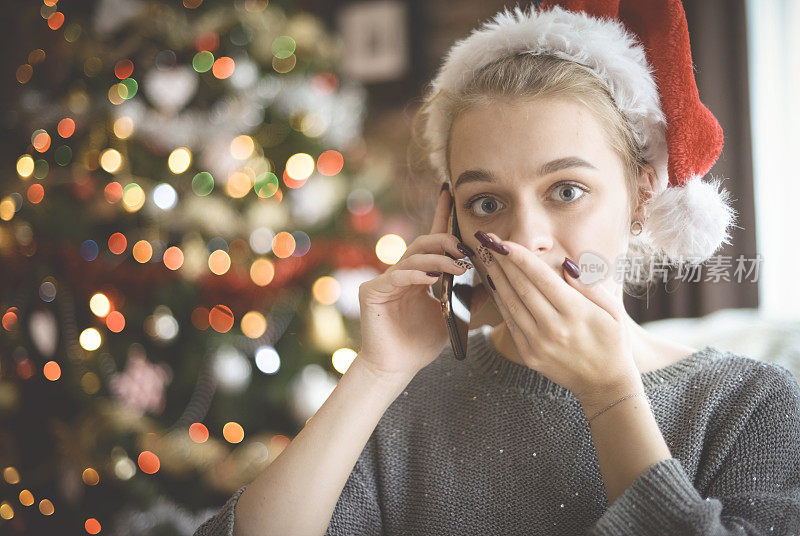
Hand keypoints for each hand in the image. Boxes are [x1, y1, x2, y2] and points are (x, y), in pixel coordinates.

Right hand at [356, 184, 472, 379]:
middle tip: (466, 247)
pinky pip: (397, 277)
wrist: (396, 368)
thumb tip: (495, 281)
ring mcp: (385, 280)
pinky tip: (432, 279)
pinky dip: (416, 276)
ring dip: (438, 260)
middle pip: (424, 242)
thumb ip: (471, 299)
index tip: (451, 192)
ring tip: (460, 268)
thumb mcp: (453, 317)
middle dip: (447, 240)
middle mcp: (402, 272)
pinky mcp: (373, 292)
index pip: (432, 239)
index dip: (441, 215)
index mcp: (419, 274)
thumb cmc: (421, 343)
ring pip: (413, 257)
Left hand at [473, 231, 639, 402]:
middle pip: (521, 288)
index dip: (520, 258)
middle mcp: (553, 328)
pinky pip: (509, 322)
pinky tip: (493, 284)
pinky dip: (499, 301)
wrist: (604, 384)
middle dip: (502, 262)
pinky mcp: (528, 354)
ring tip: (485, 257)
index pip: (541, 278)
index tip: (505, 242)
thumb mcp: (612, 311)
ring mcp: (538, 343)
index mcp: (575, 313)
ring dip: (495, 278)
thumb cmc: (612, 341)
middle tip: (487, 242)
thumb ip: (589, 286)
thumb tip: (566, 264)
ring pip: (510, 304)